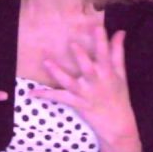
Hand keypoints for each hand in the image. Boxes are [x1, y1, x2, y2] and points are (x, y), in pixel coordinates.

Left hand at [31, 27, 138, 148]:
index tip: (97, 27)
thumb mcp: (121, 73)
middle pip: (88, 68)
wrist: (118, 124)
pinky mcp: (76, 104)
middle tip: (72, 44)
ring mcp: (85, 94)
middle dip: (81, 57)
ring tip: (46, 63)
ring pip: (70, 82)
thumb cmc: (119, 95)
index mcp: (108, 73)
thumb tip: (120, 32)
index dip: (102, 41)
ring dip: (58, 73)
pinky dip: (45, 95)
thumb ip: (118, 52)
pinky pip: (59, 98)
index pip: (105, 54)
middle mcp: (96, 82)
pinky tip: (31, 93)